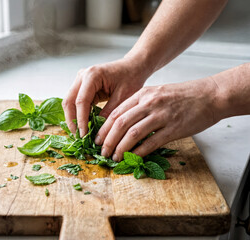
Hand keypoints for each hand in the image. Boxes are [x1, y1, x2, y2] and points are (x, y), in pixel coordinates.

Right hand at [62, 57, 150, 136]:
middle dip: (72, 120)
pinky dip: (78, 114)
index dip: (80, 120)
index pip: (81, 101)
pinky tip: (83, 125)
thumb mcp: (123, 97)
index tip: (84, 135)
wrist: (133, 67)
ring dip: (73, 118)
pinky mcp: (82, 86)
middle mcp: (82, 76)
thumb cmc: (131, 78)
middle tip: (78, 137)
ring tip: (80, 133)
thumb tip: (98, 132)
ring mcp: (80, 80)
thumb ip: (109, 113)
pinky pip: (75, 102)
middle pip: (69, 101)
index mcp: (92, 75)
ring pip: (69, 102)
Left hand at [95, 78, 219, 160]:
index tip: (97, 139)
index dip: (103, 128)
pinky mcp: (173, 128)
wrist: (210, 95)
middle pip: (120, 123)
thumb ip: (140, 105)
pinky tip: (132, 158)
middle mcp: (149, 103)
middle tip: (101, 152)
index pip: (116, 112)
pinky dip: (138, 152)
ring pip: (132, 134)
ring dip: (120, 148)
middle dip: (107, 140)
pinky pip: (151, 142)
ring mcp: (161, 115)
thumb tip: (123, 123)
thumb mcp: (157, 93)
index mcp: (143, 94)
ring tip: (114, 157)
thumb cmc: (183, 96)